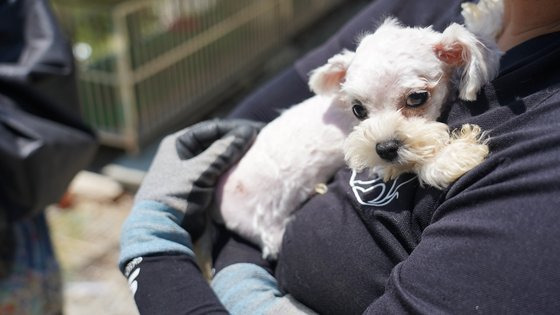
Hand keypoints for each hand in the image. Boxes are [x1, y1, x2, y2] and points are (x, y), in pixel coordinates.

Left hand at [120, 119, 261, 269]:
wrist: (163, 231)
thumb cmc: (176, 196)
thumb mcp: (200, 171)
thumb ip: (224, 151)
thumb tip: (248, 131)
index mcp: (179, 143)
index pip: (212, 128)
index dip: (236, 128)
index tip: (258, 130)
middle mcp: (185, 154)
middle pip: (218, 142)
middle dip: (239, 141)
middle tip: (263, 140)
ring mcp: (193, 171)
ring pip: (221, 158)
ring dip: (238, 156)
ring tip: (260, 154)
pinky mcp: (201, 188)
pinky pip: (221, 174)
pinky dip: (234, 171)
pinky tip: (249, 170)